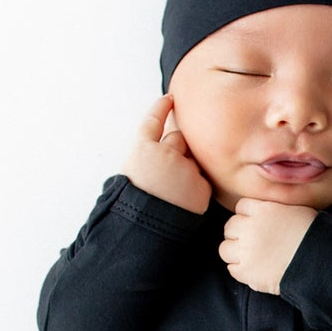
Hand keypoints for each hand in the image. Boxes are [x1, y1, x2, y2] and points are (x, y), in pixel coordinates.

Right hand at [123, 95, 212, 214]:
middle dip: (174, 149)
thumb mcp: (130, 173)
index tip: (169, 99)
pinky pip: (200, 180)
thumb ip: (146, 155)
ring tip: (171, 193)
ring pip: (191, 159)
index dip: (161, 108)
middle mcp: (166, 154)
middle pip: (178, 139)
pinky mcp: (200, 187)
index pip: (154, 120)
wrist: (147, 232)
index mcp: (143, 150)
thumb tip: (157, 147)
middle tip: (164, 172)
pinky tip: (182, 200)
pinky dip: (194, 187)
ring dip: (185, 169)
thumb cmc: (135, 205)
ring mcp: (185, 170)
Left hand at [217, 196, 316, 294]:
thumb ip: (276, 209)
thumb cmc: (314, 235)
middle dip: (239, 234)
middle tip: (253, 242)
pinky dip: (241, 270)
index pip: (241, 207)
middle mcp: (251, 228)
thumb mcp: (297, 211)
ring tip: (252, 257)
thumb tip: (267, 213)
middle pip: (230, 227)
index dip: (248, 215)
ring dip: (235, 253)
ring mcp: (246, 251)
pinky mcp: (247, 272)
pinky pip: (232, 269)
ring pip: (225, 249)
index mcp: (263, 210)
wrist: (320, 262)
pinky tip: (255, 270)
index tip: (256, 224)